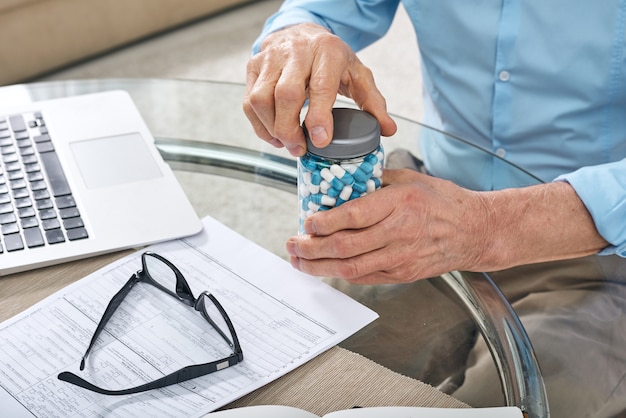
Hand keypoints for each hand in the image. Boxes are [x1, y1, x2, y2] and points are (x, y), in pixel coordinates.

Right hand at [243, 23, 396, 156]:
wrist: (303, 33)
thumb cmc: (331, 59)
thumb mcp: (358, 75)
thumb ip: (373, 103)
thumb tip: (387, 130)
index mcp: (327, 51)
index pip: (320, 86)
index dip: (318, 116)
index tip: (320, 141)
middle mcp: (296, 51)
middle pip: (285, 94)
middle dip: (290, 129)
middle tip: (300, 149)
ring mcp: (270, 58)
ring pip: (261, 99)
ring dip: (273, 129)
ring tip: (288, 143)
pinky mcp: (254, 67)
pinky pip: (249, 101)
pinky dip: (259, 125)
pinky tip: (274, 135)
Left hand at [286, 169, 608, 283]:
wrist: (474, 231)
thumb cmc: (443, 202)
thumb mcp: (410, 179)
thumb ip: (376, 181)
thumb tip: (343, 182)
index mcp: (399, 203)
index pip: (354, 216)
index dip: (324, 222)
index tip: (306, 220)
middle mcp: (398, 232)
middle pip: (345, 246)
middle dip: (312, 248)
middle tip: (292, 244)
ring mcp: (400, 257)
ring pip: (350, 267)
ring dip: (319, 266)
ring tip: (299, 261)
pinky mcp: (401, 274)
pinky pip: (364, 277)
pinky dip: (340, 274)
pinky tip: (325, 268)